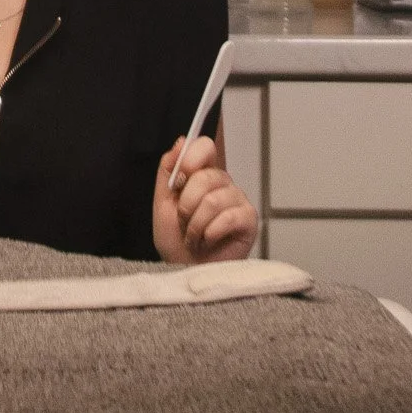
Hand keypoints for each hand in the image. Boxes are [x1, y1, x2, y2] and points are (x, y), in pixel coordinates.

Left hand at [152, 135, 257, 264]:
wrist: (185, 272)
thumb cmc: (176, 241)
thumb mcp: (162, 203)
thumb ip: (168, 171)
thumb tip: (181, 141)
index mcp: (202, 175)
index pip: (205, 146)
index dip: (192, 157)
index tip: (180, 177)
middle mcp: (223, 184)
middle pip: (206, 176)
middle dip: (186, 205)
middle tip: (183, 222)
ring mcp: (238, 201)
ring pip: (213, 200)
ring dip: (195, 224)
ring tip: (194, 237)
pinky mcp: (249, 220)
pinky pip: (228, 217)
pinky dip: (210, 233)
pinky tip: (208, 241)